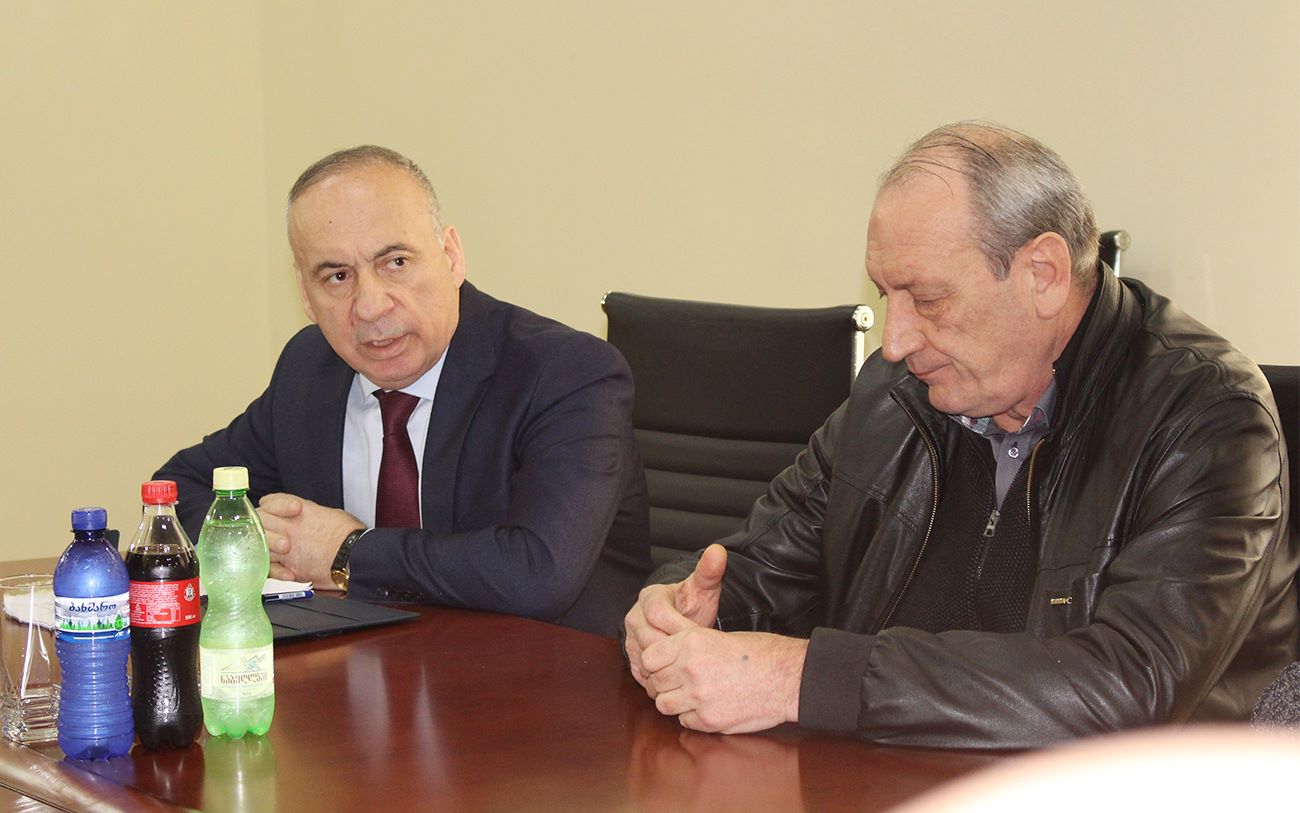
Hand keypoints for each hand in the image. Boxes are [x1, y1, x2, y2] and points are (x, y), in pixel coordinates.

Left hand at [257, 493, 363, 585]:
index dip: (271, 506)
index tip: (275, 510)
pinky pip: (270, 568)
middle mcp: (290, 527)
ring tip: (281, 552)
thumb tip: (307, 517)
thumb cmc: (349, 535)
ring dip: (266, 548)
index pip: (270, 502)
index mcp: (301, 511)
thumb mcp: (329, 513)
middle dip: (263, 526)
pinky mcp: (291, 569)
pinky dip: (274, 569)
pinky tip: (285, 570)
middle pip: (260, 521)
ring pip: (260, 545)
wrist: (356, 556)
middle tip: (274, 532)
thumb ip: (310, 513)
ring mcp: (287, 549)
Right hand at [624, 544, 727, 688]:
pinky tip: (679, 676)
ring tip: (689, 665)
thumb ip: (709, 571)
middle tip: (696, 655)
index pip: (657, 613)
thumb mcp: (703, 588)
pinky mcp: (632, 658)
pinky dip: (661, 677)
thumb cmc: (692, 604)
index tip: (698, 632)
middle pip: (649, 638)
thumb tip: (718, 550)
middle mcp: (634, 618)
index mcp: (649, 597)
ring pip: (645, 658)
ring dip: (668, 664)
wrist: (682, 621)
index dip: (678, 625)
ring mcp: (630, 639)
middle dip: (674, 649)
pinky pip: (643, 672)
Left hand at [640, 628, 806, 733]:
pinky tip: (707, 705)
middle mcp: (691, 669)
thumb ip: (684, 641)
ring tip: (691, 694)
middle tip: (677, 681)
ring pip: (664, 705)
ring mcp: (699, 697)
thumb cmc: (757, 652)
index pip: (648, 658)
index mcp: (691, 643)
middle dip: (663, 682)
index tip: (662, 665)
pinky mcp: (710, 720)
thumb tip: (658, 643)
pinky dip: (691, 716)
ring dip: (674, 701)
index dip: (654, 663)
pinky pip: (684, 721)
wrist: (786, 677)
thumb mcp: (716, 635)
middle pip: (654, 682)